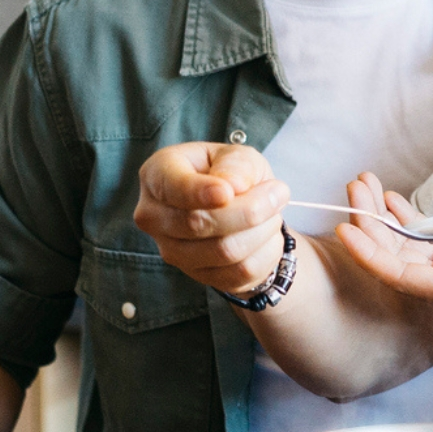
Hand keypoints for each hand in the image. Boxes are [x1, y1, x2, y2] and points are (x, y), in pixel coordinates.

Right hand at [134, 141, 291, 295]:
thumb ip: (236, 165)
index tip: (228, 192)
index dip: (200, 192)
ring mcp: (172, 251)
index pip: (173, 188)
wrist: (240, 208)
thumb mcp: (238, 155)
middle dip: (249, 209)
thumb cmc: (231, 173)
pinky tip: (267, 234)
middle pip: (199, 223)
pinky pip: (240, 272)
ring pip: (224, 251)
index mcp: (157, 175)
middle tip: (278, 192)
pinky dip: (265, 252)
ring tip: (273, 212)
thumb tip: (233, 186)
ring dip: (262, 230)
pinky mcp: (198, 276)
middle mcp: (154, 216)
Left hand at [332, 174, 432, 352]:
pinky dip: (406, 216)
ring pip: (405, 242)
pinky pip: (426, 235)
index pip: (400, 275)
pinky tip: (390, 197)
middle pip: (394, 254)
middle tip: (354, 187)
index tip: (346, 229)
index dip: (371, 254)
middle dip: (370, 223)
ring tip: (363, 184)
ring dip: (382, 216)